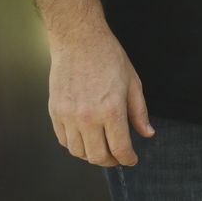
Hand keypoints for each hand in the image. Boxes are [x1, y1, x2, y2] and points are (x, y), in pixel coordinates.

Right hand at [47, 27, 154, 165]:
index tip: (131, 159)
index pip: (119, 148)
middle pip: (97, 156)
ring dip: (91, 154)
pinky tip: (85, 137)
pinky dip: (75, 144)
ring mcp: (68, 115)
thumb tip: (147, 133)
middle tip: (117, 157)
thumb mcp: (133, 83)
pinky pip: (63, 139)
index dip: (128, 159)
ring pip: (78, 151)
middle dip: (110, 161)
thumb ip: (139, 112)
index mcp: (111, 109)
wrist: (79, 41)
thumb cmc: (108, 57)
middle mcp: (87, 116)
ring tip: (102, 147)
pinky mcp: (54, 111)